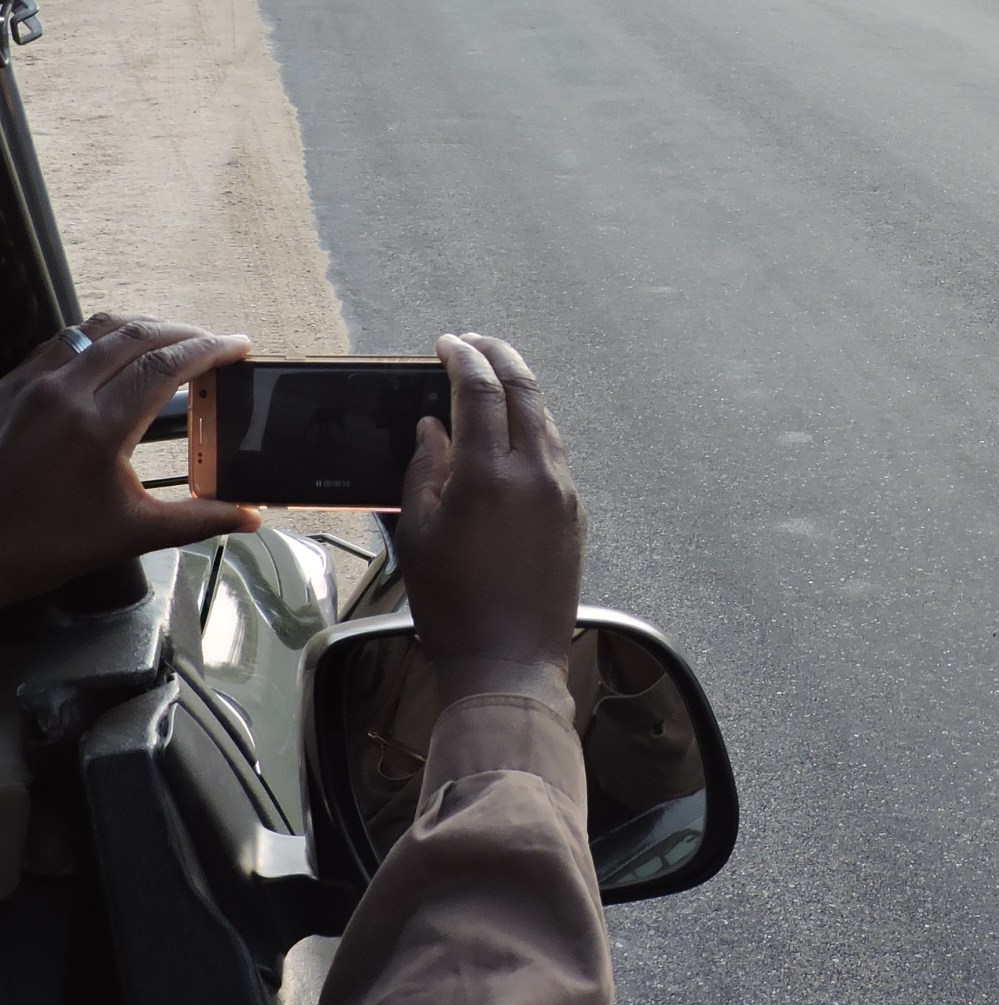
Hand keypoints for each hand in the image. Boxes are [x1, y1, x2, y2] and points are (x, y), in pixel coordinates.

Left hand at [0, 314, 257, 608]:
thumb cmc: (44, 546)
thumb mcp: (131, 535)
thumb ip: (198, 519)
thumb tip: (250, 517)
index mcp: (97, 428)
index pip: (167, 365)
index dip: (211, 349)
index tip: (238, 346)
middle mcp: (62, 395)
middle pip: (139, 335)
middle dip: (185, 333)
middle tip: (213, 345)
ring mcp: (31, 385)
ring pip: (99, 328)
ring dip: (144, 328)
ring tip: (171, 342)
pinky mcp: (10, 386)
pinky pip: (64, 341)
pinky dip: (101, 337)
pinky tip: (116, 355)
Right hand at [397, 334, 583, 709]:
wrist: (509, 661)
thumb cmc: (450, 605)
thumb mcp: (416, 534)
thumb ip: (424, 469)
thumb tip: (433, 426)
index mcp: (489, 475)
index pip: (480, 391)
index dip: (463, 358)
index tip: (446, 342)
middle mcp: (535, 473)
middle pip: (524, 390)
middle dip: (499, 356)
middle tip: (473, 342)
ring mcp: (562, 490)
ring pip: (544, 418)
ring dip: (519, 390)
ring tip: (492, 380)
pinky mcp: (575, 511)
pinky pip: (555, 451)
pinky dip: (533, 427)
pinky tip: (513, 430)